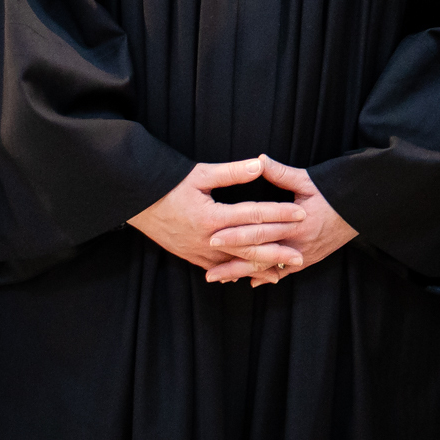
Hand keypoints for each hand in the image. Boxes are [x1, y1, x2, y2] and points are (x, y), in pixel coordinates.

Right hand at [128, 159, 305, 278]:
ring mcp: (199, 251)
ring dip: (261, 266)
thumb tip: (260, 165)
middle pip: (249, 246)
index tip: (300, 213)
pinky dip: (238, 271)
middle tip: (300, 253)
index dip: (279, 214)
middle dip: (277, 250)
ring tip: (284, 269)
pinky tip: (253, 274)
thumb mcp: (200, 173)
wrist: (138, 203)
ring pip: (236, 263)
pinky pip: (220, 268)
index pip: (254, 214)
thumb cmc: (169, 184)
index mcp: (212, 216)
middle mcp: (207, 238)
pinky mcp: (192, 257)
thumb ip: (232, 172)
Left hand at [206, 156, 356, 286]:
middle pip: (259, 254)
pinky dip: (266, 277)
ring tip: (219, 278)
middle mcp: (298, 242)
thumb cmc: (333, 192)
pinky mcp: (309, 259)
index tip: (213, 236)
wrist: (361, 209)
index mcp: (295, 221)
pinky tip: (250, 281)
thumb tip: (259, 160)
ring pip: (268, 268)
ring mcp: (304, 253)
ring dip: (243, 273)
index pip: (259, 230)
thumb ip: (281, 173)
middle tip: (208, 268)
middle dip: (232, 261)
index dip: (235, 234)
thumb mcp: (308, 180)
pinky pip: (284, 272)